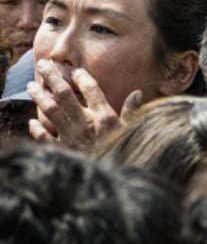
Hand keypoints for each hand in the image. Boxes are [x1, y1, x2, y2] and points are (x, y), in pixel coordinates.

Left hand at [27, 60, 141, 149]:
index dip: (83, 77)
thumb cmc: (124, 152)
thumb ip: (132, 112)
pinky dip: (36, 129)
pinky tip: (32, 121)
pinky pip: (44, 137)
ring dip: (39, 97)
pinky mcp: (62, 150)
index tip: (76, 70)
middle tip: (43, 65)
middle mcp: (85, 123)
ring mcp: (71, 136)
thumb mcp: (132, 131)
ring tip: (32, 85)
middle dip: (53, 78)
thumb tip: (137, 93)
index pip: (92, 90)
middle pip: (65, 94)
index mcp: (104, 116)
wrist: (109, 179)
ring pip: (50, 111)